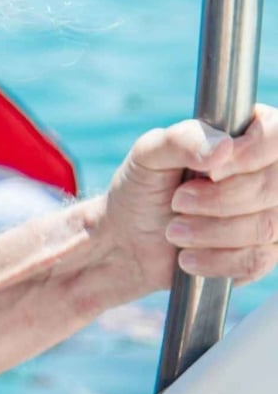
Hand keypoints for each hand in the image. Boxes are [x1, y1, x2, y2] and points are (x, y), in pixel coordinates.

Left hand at [102, 105, 277, 293]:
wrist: (130, 239)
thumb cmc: (143, 187)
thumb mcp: (148, 155)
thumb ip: (181, 140)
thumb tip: (222, 147)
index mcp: (246, 134)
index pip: (277, 133)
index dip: (251, 154)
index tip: (211, 171)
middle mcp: (268, 171)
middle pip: (274, 187)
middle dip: (219, 200)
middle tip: (178, 201)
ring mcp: (272, 212)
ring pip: (267, 226)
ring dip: (212, 232)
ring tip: (174, 230)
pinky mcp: (265, 251)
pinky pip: (258, 259)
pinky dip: (215, 259)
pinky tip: (187, 256)